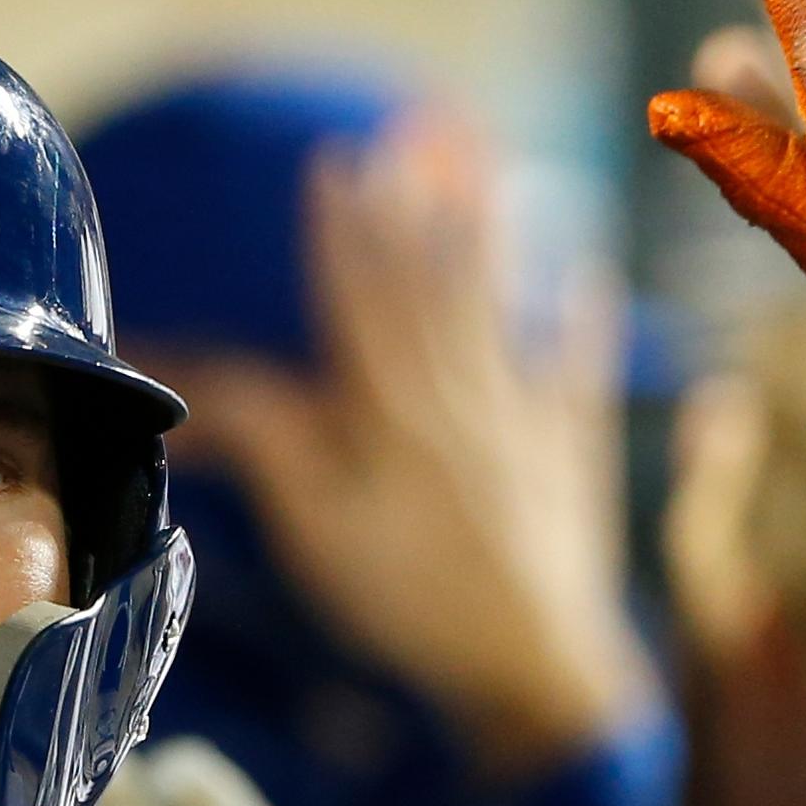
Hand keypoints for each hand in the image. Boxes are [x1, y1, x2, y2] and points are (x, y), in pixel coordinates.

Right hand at [178, 113, 652, 778]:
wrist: (536, 666)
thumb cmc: (412, 606)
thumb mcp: (318, 532)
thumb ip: (273, 448)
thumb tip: (215, 389)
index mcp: (389, 412)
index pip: (358, 301)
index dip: (344, 230)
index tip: (335, 162)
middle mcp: (458, 398)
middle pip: (426, 289)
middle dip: (408, 213)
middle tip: (404, 139)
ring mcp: (524, 422)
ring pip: (497, 311)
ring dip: (486, 239)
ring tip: (482, 176)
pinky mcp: (573, 457)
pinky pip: (579, 374)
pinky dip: (585, 323)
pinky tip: (590, 276)